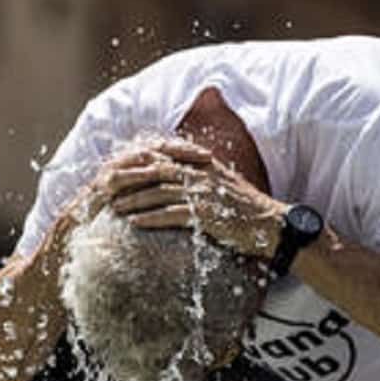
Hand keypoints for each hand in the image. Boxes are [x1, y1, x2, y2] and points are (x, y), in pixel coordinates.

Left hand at [105, 139, 284, 257]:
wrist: (272, 225)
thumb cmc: (247, 210)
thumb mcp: (224, 185)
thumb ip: (202, 178)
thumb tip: (180, 181)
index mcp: (204, 164)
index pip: (166, 155)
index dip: (140, 159)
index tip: (120, 167)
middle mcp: (202, 173)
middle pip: (156, 170)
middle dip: (129, 177)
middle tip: (107, 186)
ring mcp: (204, 193)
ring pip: (159, 191)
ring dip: (134, 199)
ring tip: (114, 207)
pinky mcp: (206, 214)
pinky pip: (171, 214)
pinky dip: (150, 217)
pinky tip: (134, 222)